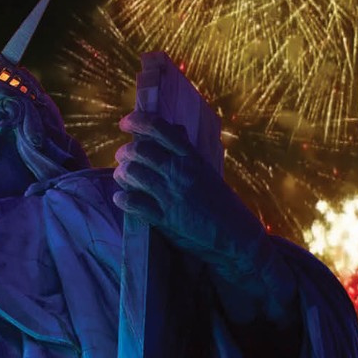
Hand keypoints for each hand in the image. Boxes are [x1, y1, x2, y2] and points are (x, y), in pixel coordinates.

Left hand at [112, 112, 266, 277]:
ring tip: (123, 177)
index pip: (160, 129)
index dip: (138, 121)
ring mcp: (171, 194)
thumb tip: (173, 129)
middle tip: (123, 157)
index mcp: (192, 157)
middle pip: (140, 150)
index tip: (125, 123)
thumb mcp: (207, 170)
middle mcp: (180, 171)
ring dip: (121, 173)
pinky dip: (122, 198)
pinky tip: (122, 198)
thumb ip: (188, 151)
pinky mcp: (164, 218)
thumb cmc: (223, 203)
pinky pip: (133, 202)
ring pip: (132, 173)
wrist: (236, 237)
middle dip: (125, 151)